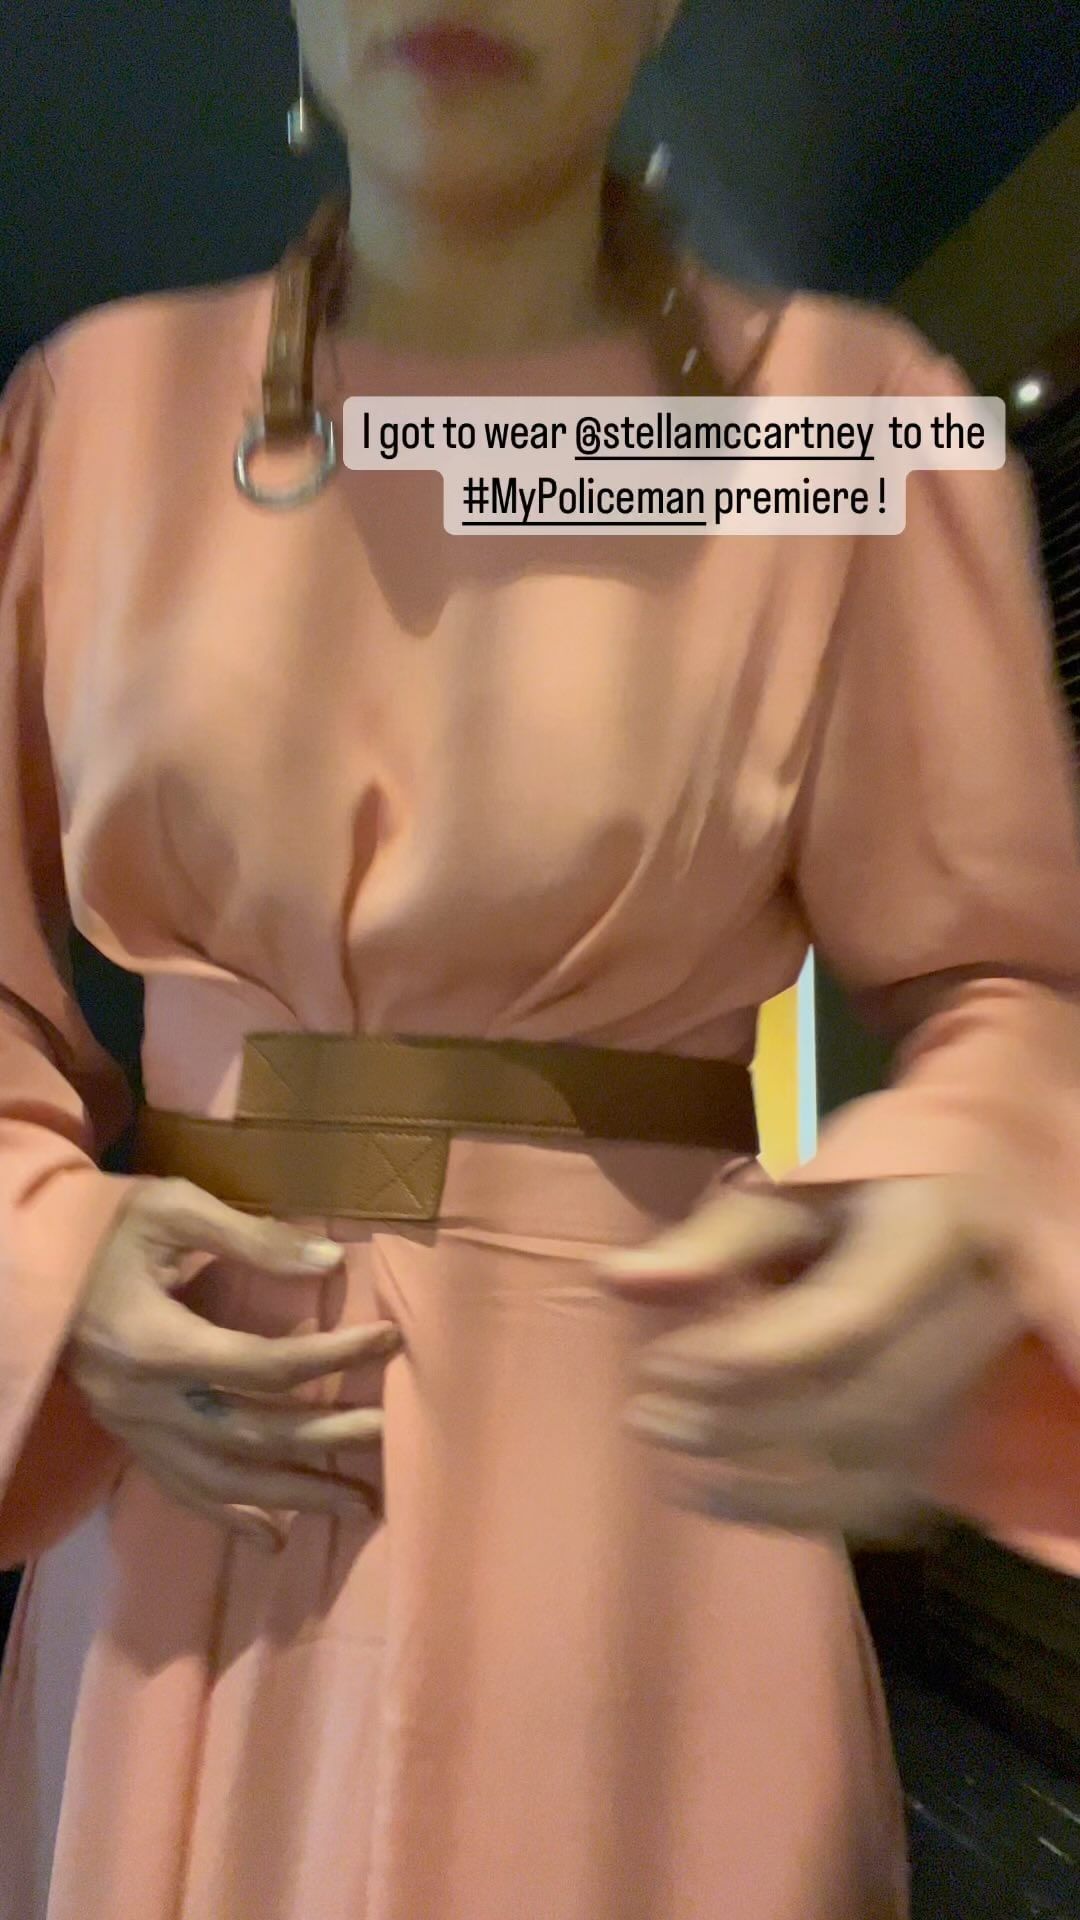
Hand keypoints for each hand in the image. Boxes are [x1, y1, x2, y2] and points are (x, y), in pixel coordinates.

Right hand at [64, 1177, 401, 1551]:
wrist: (28, 1260)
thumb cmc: (104, 1227)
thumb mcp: (172, 1209)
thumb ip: (251, 1239)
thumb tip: (329, 1260)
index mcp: (158, 1344)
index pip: (263, 1366)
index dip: (331, 1357)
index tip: (387, 1338)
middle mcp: (144, 1401)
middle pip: (249, 1433)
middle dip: (323, 1438)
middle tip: (385, 1434)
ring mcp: (132, 1427)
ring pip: (222, 1477)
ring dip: (292, 1495)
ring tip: (356, 1505)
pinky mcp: (127, 1436)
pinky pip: (182, 1488)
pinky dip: (230, 1516)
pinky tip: (275, 1538)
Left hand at [598, 1176, 1024, 1543]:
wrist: (967, 1194)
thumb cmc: (864, 1181)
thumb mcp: (792, 1182)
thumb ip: (714, 1236)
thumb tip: (615, 1280)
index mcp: (937, 1229)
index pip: (851, 1317)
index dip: (753, 1355)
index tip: (660, 1362)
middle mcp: (976, 1310)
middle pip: (868, 1401)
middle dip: (748, 1422)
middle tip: (647, 1416)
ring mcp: (979, 1375)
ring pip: (887, 1463)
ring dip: (773, 1487)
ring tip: (675, 1476)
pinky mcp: (960, 1422)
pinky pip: (896, 1493)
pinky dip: (809, 1511)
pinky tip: (726, 1501)